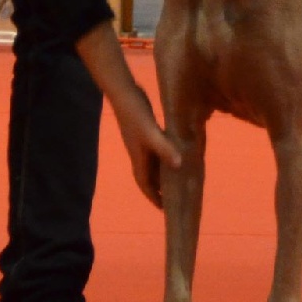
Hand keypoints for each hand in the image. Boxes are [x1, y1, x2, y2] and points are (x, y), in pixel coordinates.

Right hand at [75, 21, 180, 205]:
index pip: (146, 184)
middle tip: (176, 197)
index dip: (154, 197)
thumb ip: (164, 148)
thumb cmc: (135, 114)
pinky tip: (175, 151)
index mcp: (139, 158)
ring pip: (153, 164)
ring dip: (163, 172)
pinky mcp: (145, 131)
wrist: (122, 92)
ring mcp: (141, 142)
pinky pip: (156, 150)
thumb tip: (178, 166)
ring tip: (179, 178)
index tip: (165, 209)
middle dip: (160, 189)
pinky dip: (164, 155)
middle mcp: (139, 153)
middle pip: (149, 177)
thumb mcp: (151, 132)